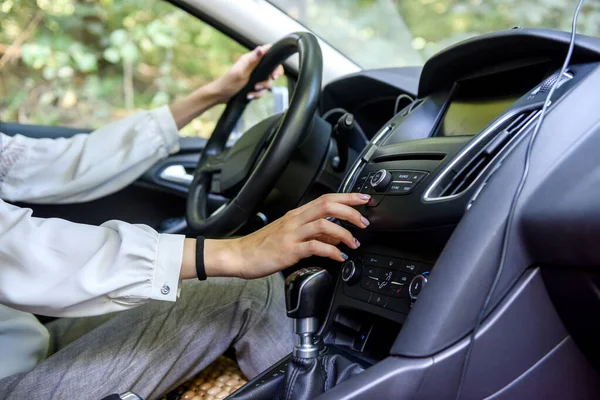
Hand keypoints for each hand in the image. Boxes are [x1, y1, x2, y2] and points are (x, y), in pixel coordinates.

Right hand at [203, 193, 370, 279]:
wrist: (240, 255)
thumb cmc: (263, 246)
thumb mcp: (290, 234)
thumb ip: (313, 233)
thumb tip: (336, 234)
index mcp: (296, 214)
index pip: (326, 198)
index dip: (347, 197)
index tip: (364, 199)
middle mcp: (295, 220)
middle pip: (327, 206)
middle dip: (350, 211)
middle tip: (364, 222)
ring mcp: (292, 234)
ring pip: (324, 224)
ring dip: (344, 233)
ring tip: (354, 242)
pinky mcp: (288, 250)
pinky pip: (314, 246)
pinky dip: (331, 250)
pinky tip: (338, 256)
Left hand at [211, 44, 283, 102]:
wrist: (220, 95)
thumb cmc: (228, 83)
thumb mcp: (241, 72)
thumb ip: (252, 61)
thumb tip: (261, 49)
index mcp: (251, 59)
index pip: (269, 53)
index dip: (276, 63)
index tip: (274, 75)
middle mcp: (254, 66)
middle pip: (272, 71)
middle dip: (268, 81)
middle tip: (259, 86)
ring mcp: (255, 75)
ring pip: (267, 82)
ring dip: (261, 90)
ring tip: (251, 92)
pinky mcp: (254, 84)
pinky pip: (262, 90)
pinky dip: (257, 94)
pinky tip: (249, 96)